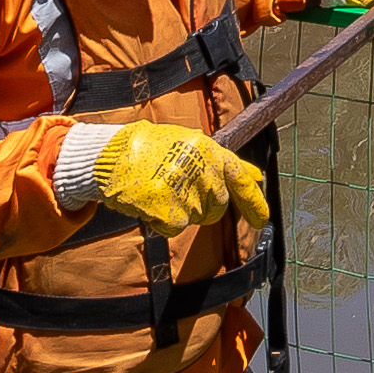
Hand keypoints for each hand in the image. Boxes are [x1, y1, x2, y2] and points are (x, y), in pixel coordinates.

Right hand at [77, 118, 271, 240]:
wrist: (110, 156)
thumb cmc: (146, 148)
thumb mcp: (188, 144)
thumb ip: (220, 163)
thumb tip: (255, 177)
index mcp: (209, 150)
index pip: (240, 179)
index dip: (254, 202)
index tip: (262, 220)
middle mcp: (203, 172)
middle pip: (216, 206)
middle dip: (201, 207)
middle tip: (175, 192)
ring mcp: (188, 194)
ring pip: (194, 219)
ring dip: (178, 212)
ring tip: (157, 190)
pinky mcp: (172, 214)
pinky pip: (174, 228)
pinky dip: (161, 221)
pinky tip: (149, 202)